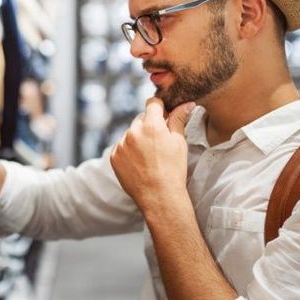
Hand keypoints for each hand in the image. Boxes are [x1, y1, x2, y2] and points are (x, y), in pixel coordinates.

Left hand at [110, 97, 195, 215]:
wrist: (159, 196)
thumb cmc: (173, 169)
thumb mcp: (179, 142)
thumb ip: (178, 119)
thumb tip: (186, 104)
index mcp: (151, 125)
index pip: (152, 103)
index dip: (160, 108)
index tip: (164, 115)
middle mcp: (133, 132)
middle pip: (141, 119)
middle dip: (149, 125)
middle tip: (158, 142)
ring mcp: (121, 144)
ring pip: (130, 133)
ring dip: (137, 138)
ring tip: (149, 157)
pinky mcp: (114, 156)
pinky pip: (121, 147)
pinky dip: (128, 151)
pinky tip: (139, 163)